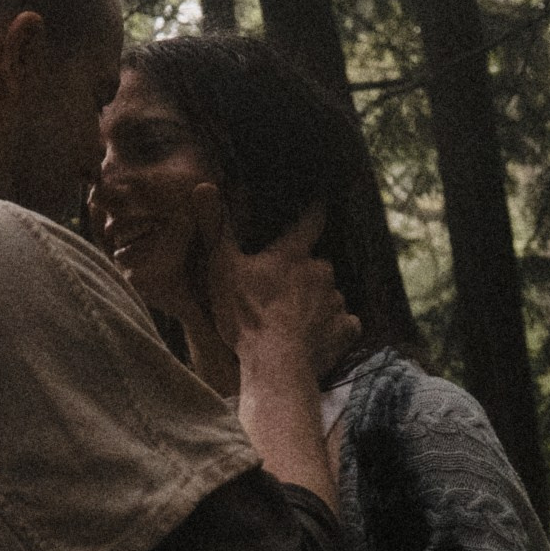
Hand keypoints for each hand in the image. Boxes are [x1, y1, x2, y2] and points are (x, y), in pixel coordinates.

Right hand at [200, 196, 358, 382]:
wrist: (276, 364)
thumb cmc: (246, 315)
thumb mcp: (221, 269)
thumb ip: (216, 229)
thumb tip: (204, 187)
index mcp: (292, 254)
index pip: (310, 220)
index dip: (314, 211)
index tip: (319, 203)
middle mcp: (321, 271)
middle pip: (317, 264)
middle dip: (304, 273)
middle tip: (281, 290)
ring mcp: (336, 301)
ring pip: (328, 295)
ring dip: (315, 302)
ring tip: (292, 321)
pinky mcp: (345, 329)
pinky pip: (344, 323)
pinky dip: (333, 328)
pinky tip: (316, 338)